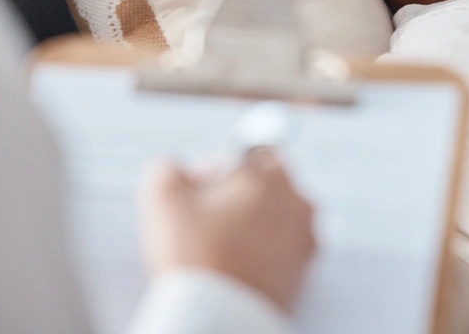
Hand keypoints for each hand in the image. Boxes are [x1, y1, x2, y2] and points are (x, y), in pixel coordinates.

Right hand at [138, 149, 316, 313]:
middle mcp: (298, 203)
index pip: (252, 151)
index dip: (222, 167)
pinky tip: (235, 267)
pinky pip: (281, 251)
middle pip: (268, 185)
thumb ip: (170, 167)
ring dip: (253, 225)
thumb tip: (182, 170)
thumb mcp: (164, 195)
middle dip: (240, 196)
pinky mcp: (303, 273)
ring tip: (221, 248)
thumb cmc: (196, 256)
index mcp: (271, 176)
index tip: (203, 189)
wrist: (219, 317)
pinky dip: (262, 254)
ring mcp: (305, 240)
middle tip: (209, 220)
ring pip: (277, 219)